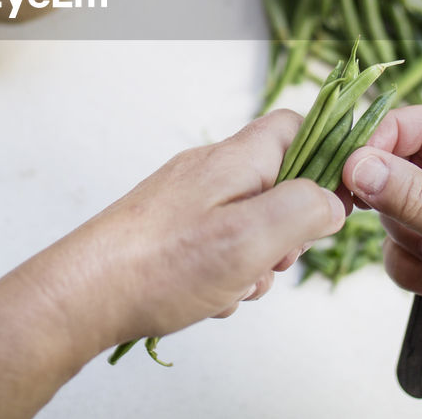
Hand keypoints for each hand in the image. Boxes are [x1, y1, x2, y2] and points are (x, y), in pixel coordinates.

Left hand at [49, 108, 347, 349]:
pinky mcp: (172, 228)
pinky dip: (224, 273)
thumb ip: (303, 210)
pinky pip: (220, 245)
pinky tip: (206, 295)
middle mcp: (212, 170)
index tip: (338, 202)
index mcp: (236, 158)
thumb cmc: (159, 265)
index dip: (328, 158)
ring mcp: (190, 199)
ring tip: (229, 285)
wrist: (83, 294)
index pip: (298, 126)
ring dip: (255, 261)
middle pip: (280, 183)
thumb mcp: (251, 238)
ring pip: (251, 223)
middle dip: (289, 231)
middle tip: (272, 261)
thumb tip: (332, 201)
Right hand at [341, 105, 421, 414]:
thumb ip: (414, 196)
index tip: (356, 158)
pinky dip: (407, 268)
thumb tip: (359, 164)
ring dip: (405, 238)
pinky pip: (397, 248)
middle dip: (390, 192)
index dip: (392, 134)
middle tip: (368, 206)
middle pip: (406, 164)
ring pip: (395, 209)